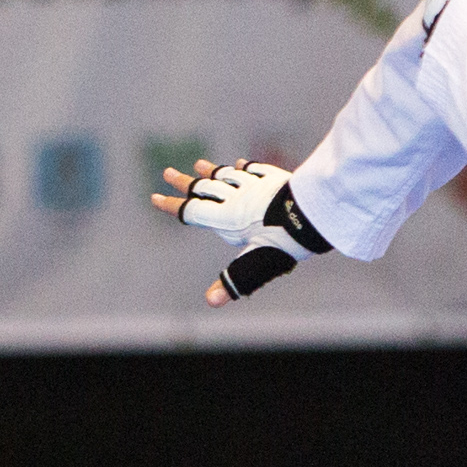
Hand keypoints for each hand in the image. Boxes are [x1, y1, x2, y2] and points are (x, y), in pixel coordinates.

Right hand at [150, 157, 334, 307]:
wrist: (311, 216)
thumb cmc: (282, 244)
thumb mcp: (254, 266)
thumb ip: (232, 281)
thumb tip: (210, 301)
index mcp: (226, 219)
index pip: (192, 211)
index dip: (171, 205)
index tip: (154, 198)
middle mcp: (237, 199)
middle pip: (204, 188)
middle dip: (184, 183)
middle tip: (167, 173)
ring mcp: (255, 187)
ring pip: (226, 176)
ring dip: (210, 171)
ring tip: (198, 165)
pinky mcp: (274, 179)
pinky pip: (254, 170)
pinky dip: (242, 168)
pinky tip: (239, 164)